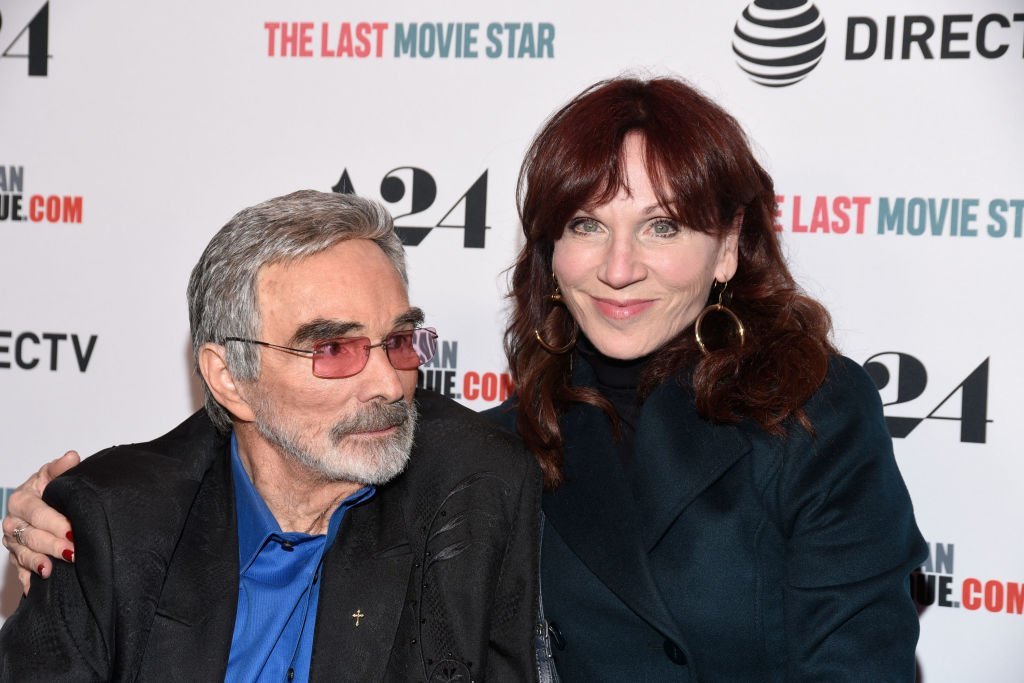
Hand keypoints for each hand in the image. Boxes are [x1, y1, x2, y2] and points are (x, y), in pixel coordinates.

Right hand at [2, 450, 78, 593]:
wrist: (38, 502)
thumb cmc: (48, 489)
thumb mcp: (53, 475)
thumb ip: (60, 468)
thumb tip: (72, 456)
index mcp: (22, 500)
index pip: (37, 513)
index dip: (55, 523)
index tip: (73, 532)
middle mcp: (13, 521)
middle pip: (31, 536)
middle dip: (52, 545)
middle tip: (72, 552)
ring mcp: (12, 541)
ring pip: (24, 553)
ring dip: (38, 562)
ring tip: (51, 570)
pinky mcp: (16, 556)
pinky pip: (19, 570)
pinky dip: (27, 579)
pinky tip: (34, 588)